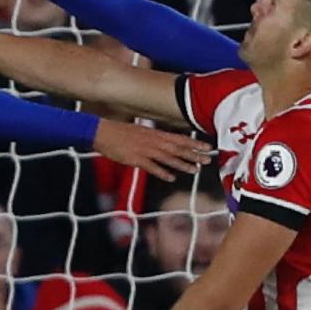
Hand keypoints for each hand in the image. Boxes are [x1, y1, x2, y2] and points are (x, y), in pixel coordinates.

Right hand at [92, 118, 212, 181]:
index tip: (208, 147)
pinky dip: (162, 172)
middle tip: (208, 160)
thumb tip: (165, 144)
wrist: (102, 132)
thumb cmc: (121, 132)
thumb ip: (154, 139)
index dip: (194, 143)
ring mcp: (145, 150)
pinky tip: (171, 178)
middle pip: (178, 149)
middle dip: (194, 155)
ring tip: (195, 170)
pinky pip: (152, 167)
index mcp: (156, 134)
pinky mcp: (136, 159)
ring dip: (183, 165)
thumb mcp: (141, 132)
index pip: (180, 139)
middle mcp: (154, 141)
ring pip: (168, 158)